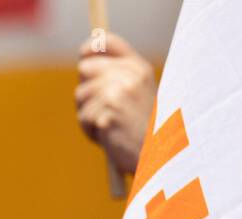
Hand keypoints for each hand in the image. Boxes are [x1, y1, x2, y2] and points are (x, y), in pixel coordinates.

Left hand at [75, 31, 156, 174]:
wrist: (160, 154)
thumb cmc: (144, 128)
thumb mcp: (135, 95)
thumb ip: (115, 78)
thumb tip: (83, 66)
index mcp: (138, 67)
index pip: (107, 43)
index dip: (89, 49)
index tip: (82, 57)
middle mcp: (130, 74)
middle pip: (85, 70)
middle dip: (87, 92)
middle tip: (103, 110)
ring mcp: (120, 90)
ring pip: (81, 94)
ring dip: (88, 114)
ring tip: (108, 125)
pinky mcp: (110, 109)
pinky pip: (84, 116)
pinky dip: (90, 130)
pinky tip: (108, 135)